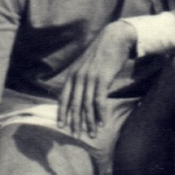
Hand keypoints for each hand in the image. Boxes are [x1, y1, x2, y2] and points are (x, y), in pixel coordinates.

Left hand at [57, 21, 133, 138]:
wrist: (114, 38)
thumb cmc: (101, 53)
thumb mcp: (85, 65)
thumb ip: (80, 79)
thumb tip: (78, 95)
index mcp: (72, 75)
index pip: (63, 98)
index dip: (62, 113)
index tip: (61, 126)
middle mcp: (78, 77)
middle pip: (74, 105)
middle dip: (74, 122)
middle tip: (75, 136)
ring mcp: (89, 78)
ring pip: (86, 105)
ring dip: (89, 122)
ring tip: (92, 134)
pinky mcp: (102, 79)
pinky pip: (99, 101)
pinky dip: (100, 114)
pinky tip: (102, 124)